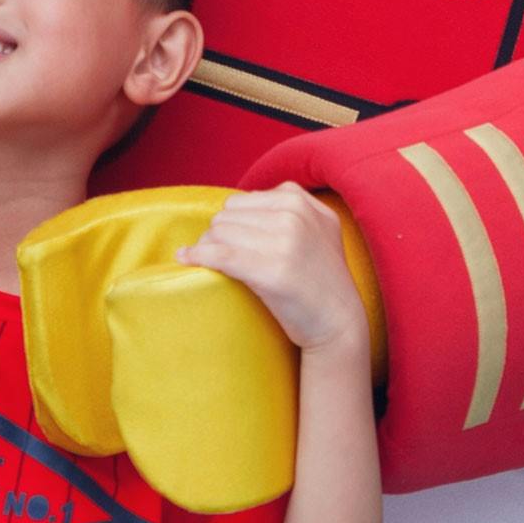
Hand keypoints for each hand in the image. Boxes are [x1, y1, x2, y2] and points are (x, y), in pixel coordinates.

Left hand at [179, 188, 367, 364]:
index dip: (231, 225)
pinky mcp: (271, 271)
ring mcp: (285, 242)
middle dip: (218, 236)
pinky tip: (185, 259)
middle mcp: (294, 216)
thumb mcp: (319, 227)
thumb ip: (289, 207)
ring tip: (212, 266)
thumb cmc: (321, 279)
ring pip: (220, 233)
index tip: (230, 245)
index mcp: (302, 202)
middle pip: (227, 216)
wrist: (338, 320)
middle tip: (221, 260)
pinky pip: (221, 255)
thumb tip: (237, 205)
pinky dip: (198, 256)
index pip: (242, 201)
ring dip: (207, 248)